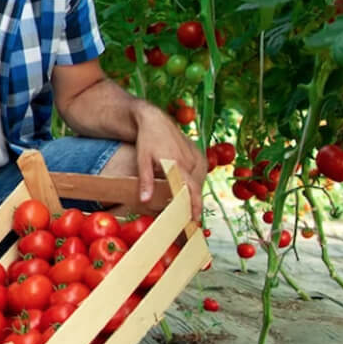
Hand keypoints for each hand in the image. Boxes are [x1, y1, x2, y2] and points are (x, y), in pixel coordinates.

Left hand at [133, 106, 205, 222]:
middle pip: (196, 189)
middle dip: (194, 205)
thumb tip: (144, 201)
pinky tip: (188, 193)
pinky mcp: (198, 155)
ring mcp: (196, 157)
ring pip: (199, 183)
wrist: (156, 120)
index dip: (194, 206)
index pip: (190, 189)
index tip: (195, 220)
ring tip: (189, 211)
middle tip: (188, 222)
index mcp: (177, 164)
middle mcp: (190, 161)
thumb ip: (145, 181)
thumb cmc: (147, 140)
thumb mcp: (142, 160)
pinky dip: (195, 185)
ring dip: (194, 195)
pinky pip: (200, 175)